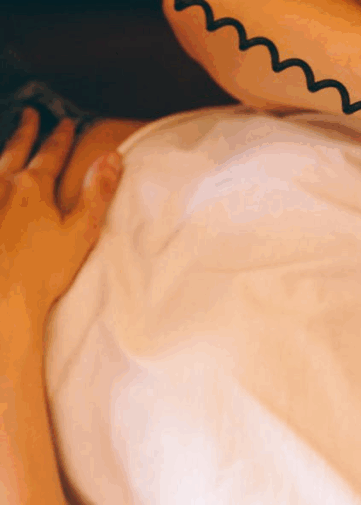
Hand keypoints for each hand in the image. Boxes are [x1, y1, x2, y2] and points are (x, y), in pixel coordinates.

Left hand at [0, 108, 121, 333]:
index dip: (61, 137)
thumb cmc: (44, 269)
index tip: (66, 123)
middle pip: (16, 151)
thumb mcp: (82, 230)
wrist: (2, 298)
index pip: (51, 154)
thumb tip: (111, 158)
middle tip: (30, 114)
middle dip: (26, 131)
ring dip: (5, 150)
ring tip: (9, 142)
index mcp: (33, 188)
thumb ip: (97, 192)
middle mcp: (3, 187)